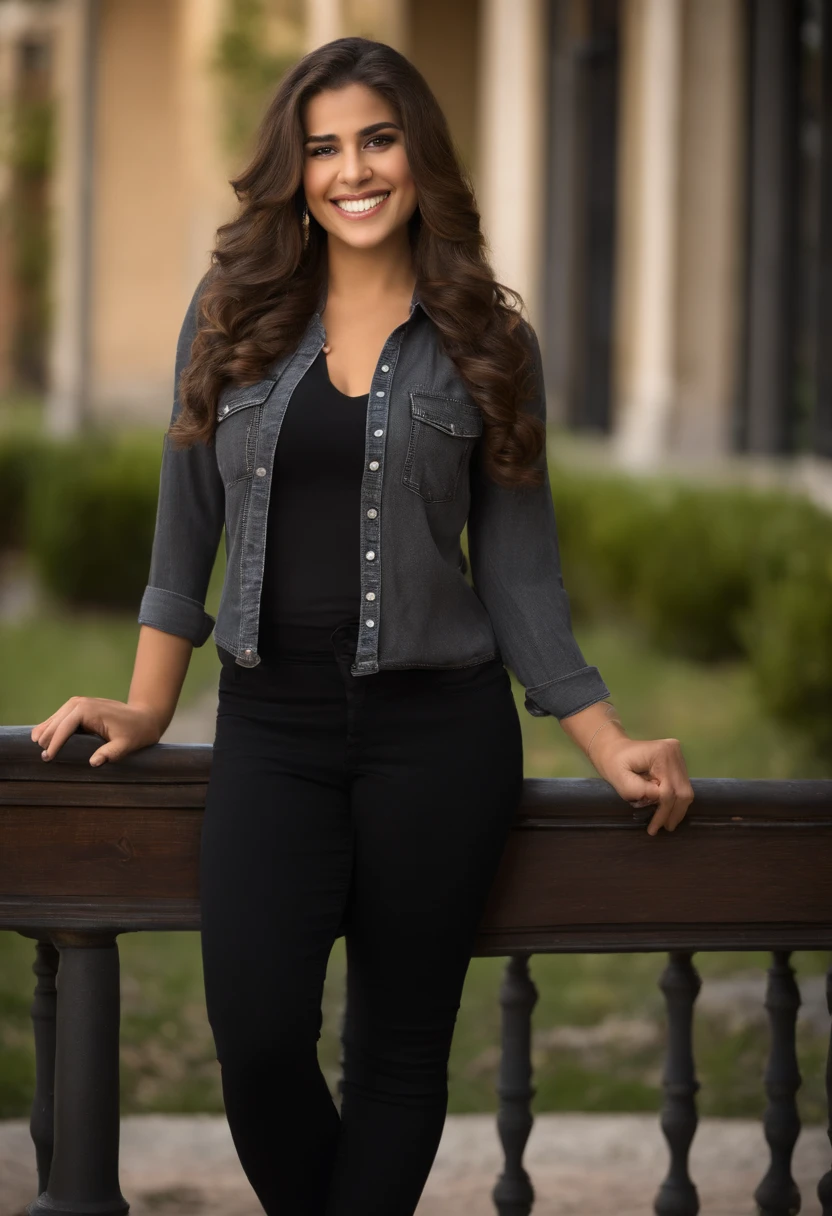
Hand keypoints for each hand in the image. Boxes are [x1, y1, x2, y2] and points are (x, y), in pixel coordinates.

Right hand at [30, 697, 163, 766]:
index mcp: (87, 710)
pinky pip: (61, 717)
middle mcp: (79, 703)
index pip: (64, 728)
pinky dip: (52, 726)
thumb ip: (111, 753)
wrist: (145, 717)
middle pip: (56, 722)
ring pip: (55, 718)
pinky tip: (42, 736)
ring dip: (46, 731)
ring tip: (36, 747)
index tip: (47, 758)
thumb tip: (94, 762)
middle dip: (47, 738)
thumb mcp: (126, 745)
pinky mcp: (79, 706)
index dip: (54, 743)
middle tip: (41, 758)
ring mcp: (78, 703)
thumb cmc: (136, 732)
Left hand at [589, 732, 693, 834]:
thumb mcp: (619, 778)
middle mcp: (674, 752)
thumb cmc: (612, 763)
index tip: (653, 828)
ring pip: (686, 790)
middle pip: (683, 791)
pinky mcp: (679, 762)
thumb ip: (637, 789)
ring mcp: (678, 756)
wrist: (614, 749)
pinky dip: (676, 800)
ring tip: (666, 822)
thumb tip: (658, 798)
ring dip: (677, 809)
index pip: (668, 790)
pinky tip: (667, 810)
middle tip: (665, 828)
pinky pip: (683, 786)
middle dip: (674, 813)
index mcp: (661, 754)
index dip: (663, 812)